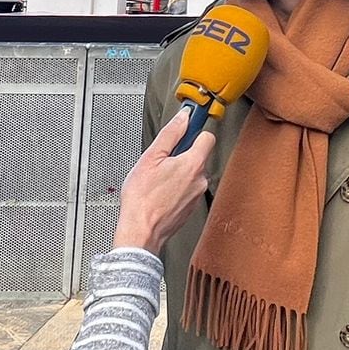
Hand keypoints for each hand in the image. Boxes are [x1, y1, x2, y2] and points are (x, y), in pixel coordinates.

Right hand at [113, 107, 214, 252]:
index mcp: (193, 164)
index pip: (207, 137)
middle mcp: (200, 180)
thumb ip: (170, 134)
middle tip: (162, 160)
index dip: (195, 130)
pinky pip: (187, 189)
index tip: (187, 126)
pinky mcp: (190, 207)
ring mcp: (197, 195)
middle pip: (198, 155)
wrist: (141, 231)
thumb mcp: (151, 158)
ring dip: (178, 172)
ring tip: (158, 179)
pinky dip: (176, 187)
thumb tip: (183, 118)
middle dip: (182, 154)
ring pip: (191, 173)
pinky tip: (160, 192)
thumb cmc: (142, 199)